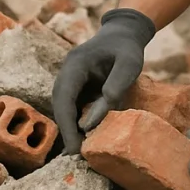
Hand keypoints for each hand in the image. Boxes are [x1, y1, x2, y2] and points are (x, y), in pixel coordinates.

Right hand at [51, 8, 155, 154]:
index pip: (63, 97)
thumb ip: (116, 85)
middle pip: (60, 105)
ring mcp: (71, 80)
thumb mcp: (130, 62)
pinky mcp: (78, 87)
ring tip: (83, 152)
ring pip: (65, 108)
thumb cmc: (128, 47)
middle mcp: (67, 73)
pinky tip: (87, 138)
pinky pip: (74, 106)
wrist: (125, 33)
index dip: (66, 124)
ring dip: (71, 128)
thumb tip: (95, 119)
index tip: (74, 147)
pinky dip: (78, 122)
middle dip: (66, 131)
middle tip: (78, 156)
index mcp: (75, 64)